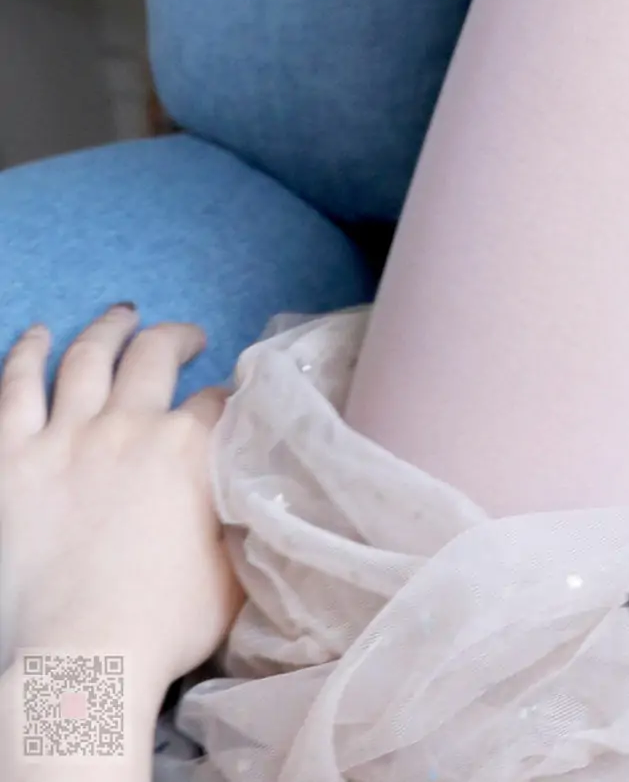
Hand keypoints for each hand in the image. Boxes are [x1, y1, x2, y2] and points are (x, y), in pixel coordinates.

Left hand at [0, 306, 241, 694]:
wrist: (78, 664)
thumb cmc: (160, 631)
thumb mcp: (232, 574)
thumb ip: (240, 521)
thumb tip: (251, 497)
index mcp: (188, 450)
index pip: (218, 401)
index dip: (229, 397)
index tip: (228, 401)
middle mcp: (129, 426)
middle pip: (156, 355)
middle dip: (177, 337)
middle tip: (186, 337)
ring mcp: (65, 438)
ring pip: (88, 358)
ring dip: (107, 330)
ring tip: (119, 316)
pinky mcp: (11, 459)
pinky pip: (16, 388)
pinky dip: (26, 355)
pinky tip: (36, 335)